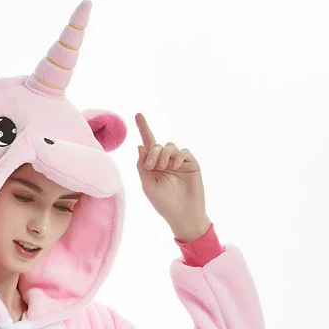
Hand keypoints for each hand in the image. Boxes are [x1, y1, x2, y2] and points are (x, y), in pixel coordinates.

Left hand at [134, 112, 209, 240]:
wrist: (183, 215)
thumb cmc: (164, 204)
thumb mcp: (148, 185)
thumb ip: (142, 166)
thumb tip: (140, 145)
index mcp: (153, 166)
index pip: (148, 144)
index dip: (143, 129)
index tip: (138, 114)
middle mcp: (165, 162)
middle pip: (157, 145)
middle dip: (153, 153)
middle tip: (151, 167)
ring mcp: (178, 162)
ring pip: (170, 146)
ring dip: (164, 154)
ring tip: (164, 167)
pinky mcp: (191, 164)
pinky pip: (183, 152)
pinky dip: (178, 156)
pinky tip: (176, 165)